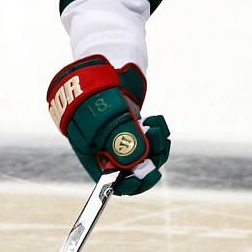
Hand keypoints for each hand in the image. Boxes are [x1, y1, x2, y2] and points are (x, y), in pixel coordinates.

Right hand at [45, 55, 170, 194]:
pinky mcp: (133, 127)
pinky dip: (156, 133)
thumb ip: (123, 146)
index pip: (111, 182)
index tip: (144, 177)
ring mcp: (120, 139)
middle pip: (132, 170)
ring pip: (145, 154)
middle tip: (158, 148)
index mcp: (92, 155)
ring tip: (156, 129)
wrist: (102, 66)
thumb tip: (138, 168)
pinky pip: (150, 139)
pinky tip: (154, 121)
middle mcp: (105, 151)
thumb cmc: (98, 95)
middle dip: (149, 160)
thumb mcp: (109, 122)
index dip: (128, 185)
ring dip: (157, 145)